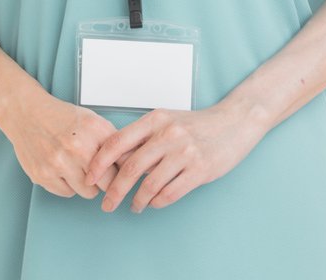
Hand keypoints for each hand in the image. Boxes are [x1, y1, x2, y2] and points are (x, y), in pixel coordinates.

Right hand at [0, 89, 127, 198]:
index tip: (124, 175)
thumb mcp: (93, 121)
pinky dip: (68, 186)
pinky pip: (67, 193)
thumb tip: (132, 163)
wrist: (28, 113)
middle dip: (108, 182)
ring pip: (88, 192)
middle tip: (104, 177)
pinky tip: (64, 171)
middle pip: (108, 182)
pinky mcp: (43, 175)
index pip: (122, 163)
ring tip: (81, 170)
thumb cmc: (62, 118)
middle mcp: (77, 147)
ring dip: (88, 185)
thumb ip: (112, 141)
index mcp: (94, 130)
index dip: (124, 171)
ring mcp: (58, 163)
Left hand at [85, 101, 265, 212]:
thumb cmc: (197, 125)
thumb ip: (143, 139)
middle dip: (114, 191)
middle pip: (130, 168)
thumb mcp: (167, 122)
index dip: (99, 163)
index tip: (90, 178)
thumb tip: (113, 162)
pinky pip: (169, 193)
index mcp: (156, 119)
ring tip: (134, 207)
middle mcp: (168, 134)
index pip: (117, 142)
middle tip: (107, 204)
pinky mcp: (200, 169)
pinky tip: (154, 202)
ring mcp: (185, 152)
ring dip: (137, 201)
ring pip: (149, 185)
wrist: (235, 122)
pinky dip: (157, 202)